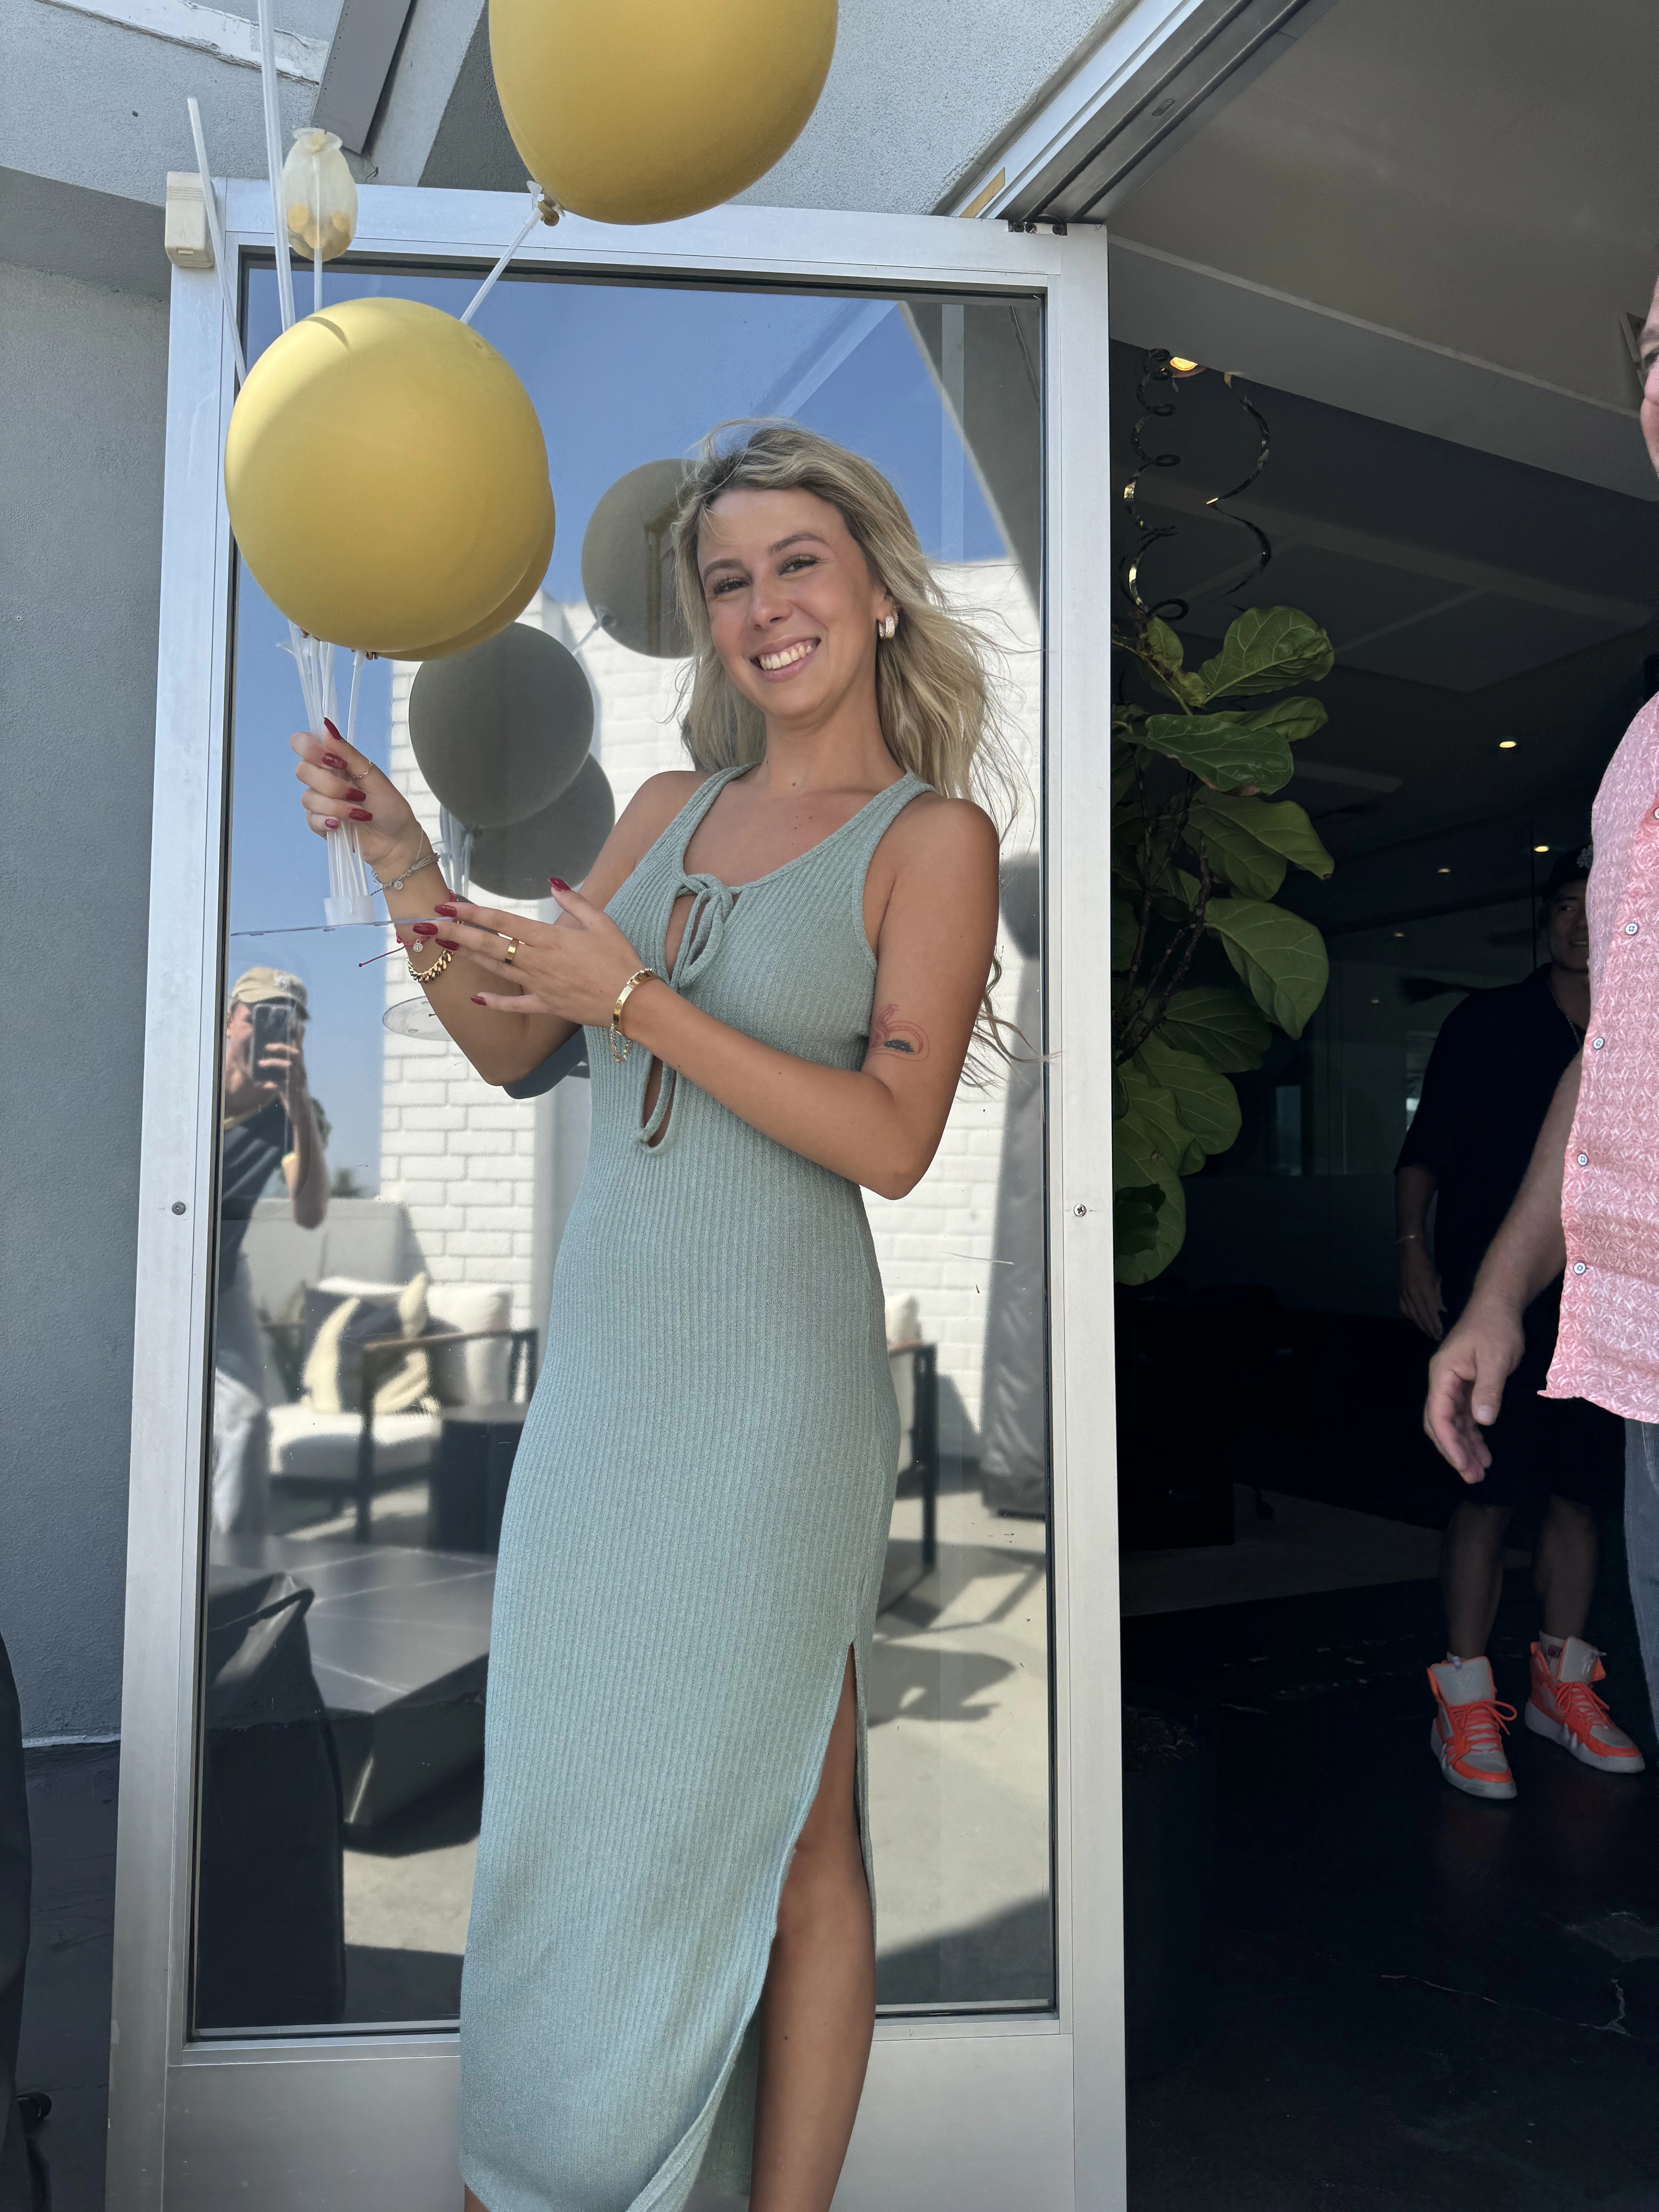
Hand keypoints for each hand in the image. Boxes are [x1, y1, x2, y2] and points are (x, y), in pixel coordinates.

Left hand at [254, 1037, 308, 1122]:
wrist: (301, 1113)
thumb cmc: (292, 1094)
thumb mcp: (288, 1077)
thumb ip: (283, 1068)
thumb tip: (272, 1058)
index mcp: (300, 1067)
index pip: (299, 1049)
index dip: (298, 1037)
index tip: (296, 1024)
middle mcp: (301, 1072)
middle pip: (296, 1054)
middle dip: (282, 1048)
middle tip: (268, 1046)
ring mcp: (299, 1082)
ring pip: (289, 1067)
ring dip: (274, 1063)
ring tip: (261, 1063)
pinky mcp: (295, 1092)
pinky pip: (284, 1084)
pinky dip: (274, 1083)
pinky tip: (267, 1084)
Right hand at [290, 720, 424, 880]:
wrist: (396, 840)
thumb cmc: (389, 806)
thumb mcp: (372, 775)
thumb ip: (348, 753)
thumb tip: (326, 726)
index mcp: (334, 761)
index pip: (302, 743)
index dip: (309, 748)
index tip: (333, 760)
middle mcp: (322, 778)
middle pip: (302, 770)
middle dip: (331, 784)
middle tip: (356, 793)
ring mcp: (319, 801)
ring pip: (308, 797)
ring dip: (336, 806)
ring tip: (360, 814)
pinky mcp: (319, 823)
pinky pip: (311, 818)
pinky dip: (329, 821)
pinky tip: (343, 825)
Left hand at [439, 883, 652, 1026]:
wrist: (633, 1001)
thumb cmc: (620, 959)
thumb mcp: (602, 923)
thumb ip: (575, 902)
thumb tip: (553, 882)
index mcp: (548, 938)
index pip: (501, 921)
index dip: (471, 912)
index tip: (446, 904)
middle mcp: (536, 961)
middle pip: (488, 944)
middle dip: (454, 933)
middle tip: (425, 925)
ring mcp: (538, 985)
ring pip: (495, 969)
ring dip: (467, 957)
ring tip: (442, 946)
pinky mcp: (546, 1005)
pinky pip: (514, 1004)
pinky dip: (494, 1002)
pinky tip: (475, 997)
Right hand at [1397, 1242, 1444, 1339]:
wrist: (1407, 1252)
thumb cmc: (1425, 1263)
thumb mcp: (1436, 1278)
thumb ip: (1438, 1296)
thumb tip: (1443, 1310)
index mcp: (1425, 1290)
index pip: (1432, 1312)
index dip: (1436, 1324)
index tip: (1441, 1333)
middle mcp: (1414, 1295)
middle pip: (1422, 1316)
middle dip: (1429, 1328)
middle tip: (1436, 1337)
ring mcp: (1405, 1295)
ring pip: (1412, 1315)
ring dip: (1420, 1325)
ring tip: (1427, 1332)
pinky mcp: (1399, 1293)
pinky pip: (1404, 1309)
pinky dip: (1410, 1317)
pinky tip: (1414, 1321)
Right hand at [1423, 1296, 1524, 1483]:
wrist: (1499, 1304)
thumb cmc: (1496, 1327)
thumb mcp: (1496, 1358)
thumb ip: (1488, 1391)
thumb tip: (1483, 1422)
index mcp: (1443, 1374)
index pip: (1438, 1415)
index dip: (1449, 1444)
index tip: (1464, 1466)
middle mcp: (1443, 1381)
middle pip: (1440, 1423)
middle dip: (1455, 1451)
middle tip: (1474, 1476)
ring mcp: (1453, 1383)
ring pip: (1453, 1421)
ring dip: (1465, 1445)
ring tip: (1481, 1469)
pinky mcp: (1466, 1384)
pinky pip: (1464, 1414)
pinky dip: (1472, 1433)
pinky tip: (1484, 1448)